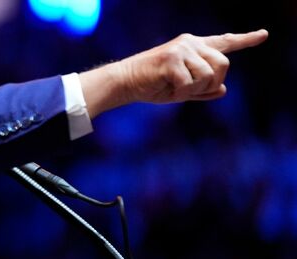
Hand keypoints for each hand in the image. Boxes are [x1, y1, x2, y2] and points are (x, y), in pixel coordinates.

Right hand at [80, 29, 268, 116]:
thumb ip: (203, 90)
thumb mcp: (181, 90)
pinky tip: (167, 89)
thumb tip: (223, 90)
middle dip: (211, 82)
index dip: (245, 40)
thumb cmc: (151, 86)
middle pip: (223, 63)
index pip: (224, 42)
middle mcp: (190, 43)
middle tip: (189, 89)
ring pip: (209, 75)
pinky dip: (181, 93)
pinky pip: (191, 83)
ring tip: (175, 88)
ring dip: (194, 89)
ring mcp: (181, 49)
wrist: (125, 83)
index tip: (263, 35)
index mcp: (194, 47)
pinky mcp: (172, 59)